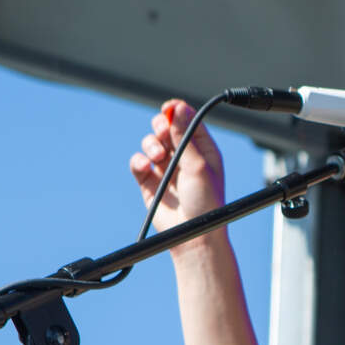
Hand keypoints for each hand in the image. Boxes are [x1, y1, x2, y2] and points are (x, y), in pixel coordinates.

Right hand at [129, 100, 226, 242]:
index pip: (188, 121)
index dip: (177, 111)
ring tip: (158, 157)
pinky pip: (139, 163)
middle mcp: (184, 156)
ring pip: (151, 143)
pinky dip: (139, 161)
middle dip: (161, 126)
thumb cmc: (206, 204)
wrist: (193, 236)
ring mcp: (166, 168)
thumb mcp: (199, 166)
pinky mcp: (150, 182)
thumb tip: (178, 108)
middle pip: (166, 128)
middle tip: (162, 132)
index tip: (168, 108)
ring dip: (151, 145)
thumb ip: (185, 136)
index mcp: (202, 150)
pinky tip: (145, 167)